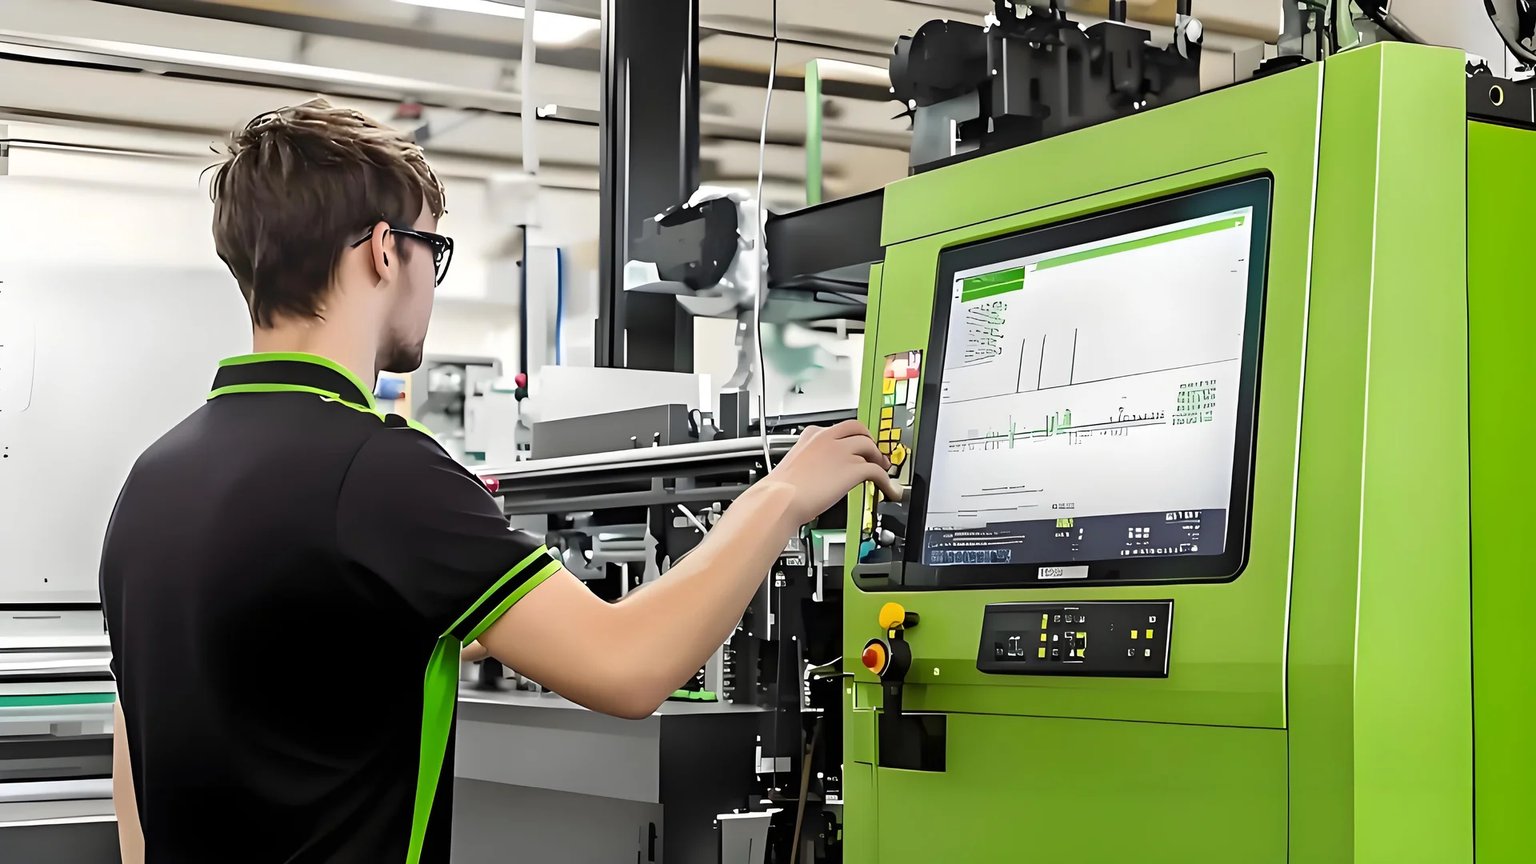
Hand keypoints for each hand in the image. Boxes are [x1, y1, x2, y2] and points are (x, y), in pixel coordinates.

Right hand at [767, 420, 901, 525]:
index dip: (851, 438)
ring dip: (878, 458)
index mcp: (812, 435)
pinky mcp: (853, 468)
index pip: (838, 428)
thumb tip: (817, 472)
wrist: (780, 499)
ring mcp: (842, 451)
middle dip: (868, 440)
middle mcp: (828, 438)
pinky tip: (889, 489)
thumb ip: (809, 462)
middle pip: (858, 429)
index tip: (854, 446)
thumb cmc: (780, 489)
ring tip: (883, 470)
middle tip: (873, 454)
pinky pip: (877, 471)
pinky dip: (886, 481)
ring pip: (870, 447)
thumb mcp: (793, 465)